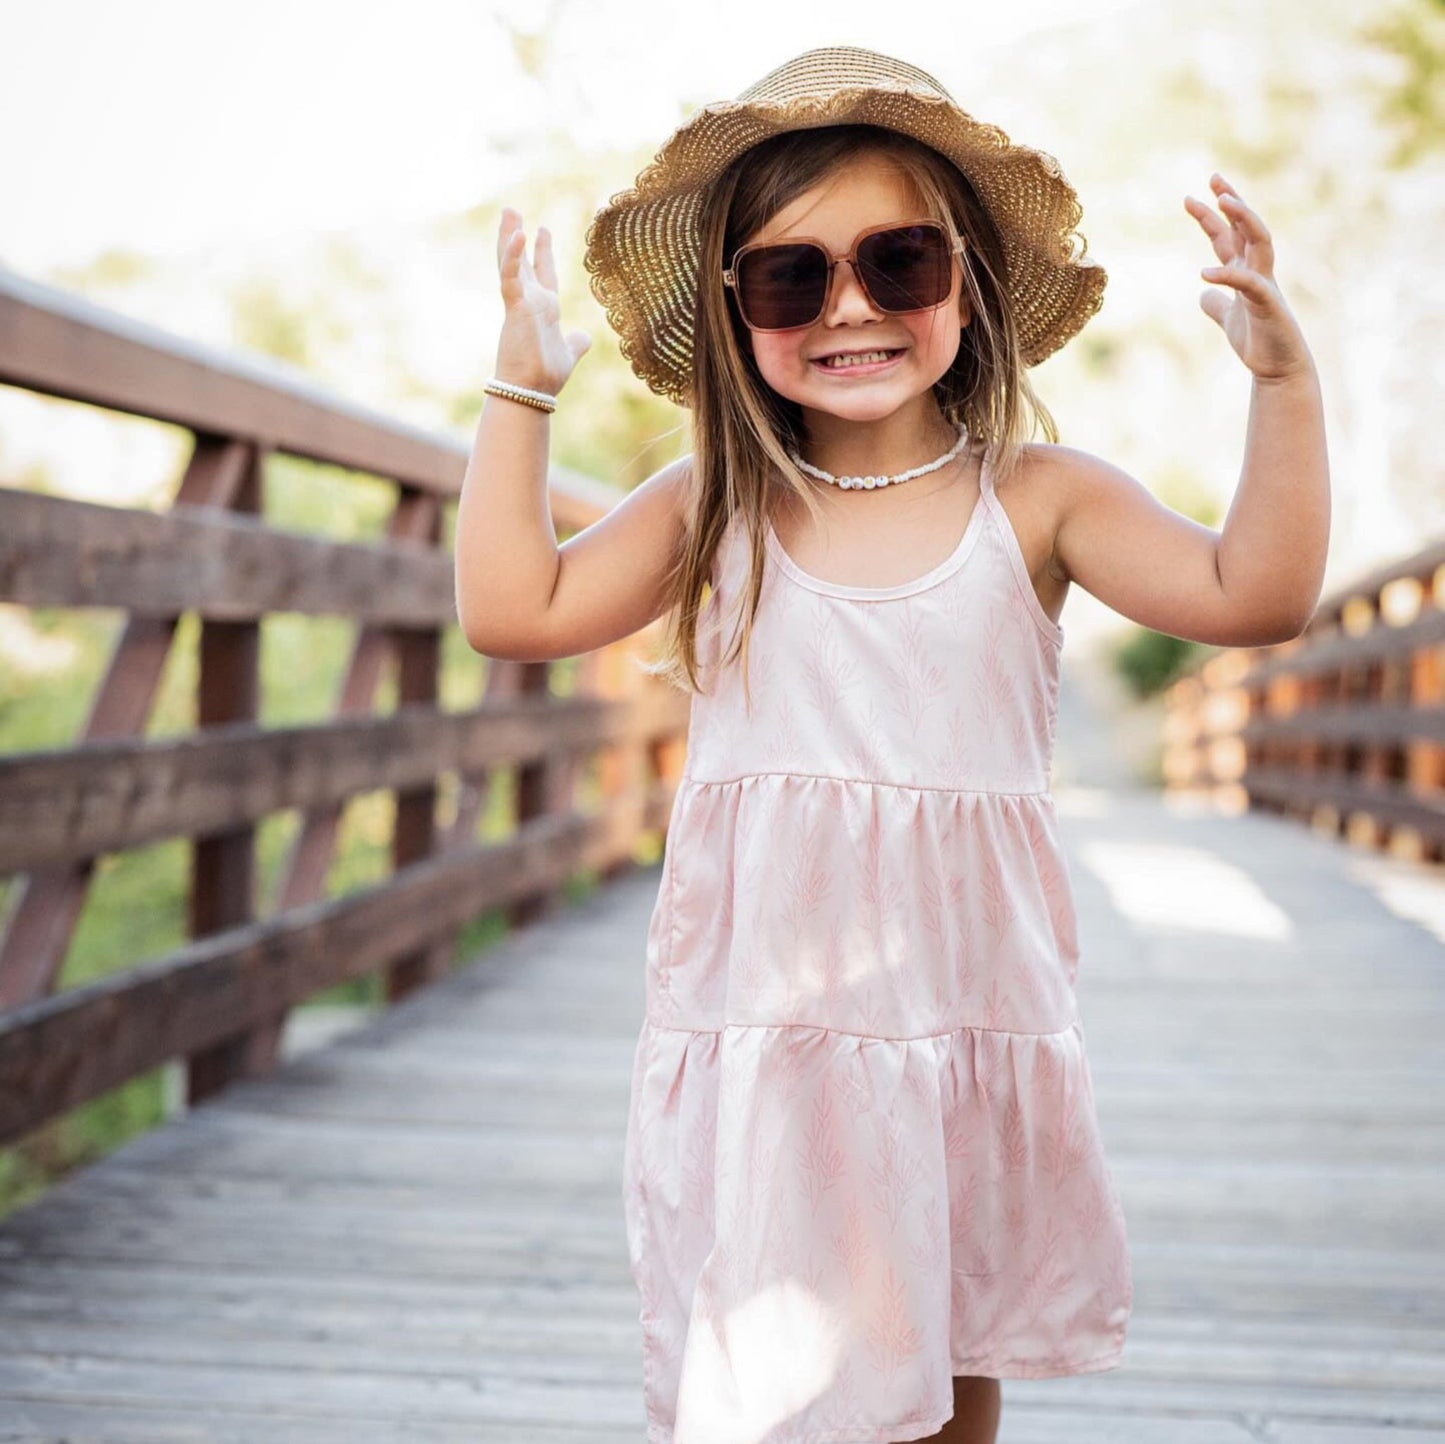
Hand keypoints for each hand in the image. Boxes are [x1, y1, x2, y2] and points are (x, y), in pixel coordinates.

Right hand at [494, 207, 591, 394]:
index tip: (541, 230)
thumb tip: (584, 337)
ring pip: (511, 263)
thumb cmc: (546, 375)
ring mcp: (521, 303)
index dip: (541, 252)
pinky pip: (512, 277)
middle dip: (516, 236)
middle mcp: (530, 302)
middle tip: (511, 210)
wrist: (533, 391)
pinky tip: (519, 235)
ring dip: (510, 238)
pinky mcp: (515, 308)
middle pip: (520, 261)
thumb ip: (576, 342)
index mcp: (543, 308)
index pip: (541, 273)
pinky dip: (514, 257)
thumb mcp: (569, 353)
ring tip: (510, 213)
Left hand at [1185, 173, 1312, 383]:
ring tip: (1222, 202)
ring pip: (1260, 241)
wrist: (1278, 370)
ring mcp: (1265, 284)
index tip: (1194, 196)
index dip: (1213, 216)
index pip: (1229, 236)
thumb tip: (1203, 294)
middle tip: (1213, 178)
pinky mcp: (1268, 303)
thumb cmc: (1258, 343)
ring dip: (1243, 219)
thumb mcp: (1228, 320)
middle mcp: (1259, 271)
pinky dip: (1228, 275)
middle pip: (1247, 227)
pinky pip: (1249, 282)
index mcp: (1247, 272)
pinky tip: (1205, 272)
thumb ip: (1217, 304)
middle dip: (1232, 202)